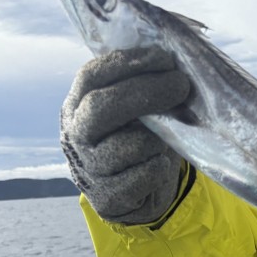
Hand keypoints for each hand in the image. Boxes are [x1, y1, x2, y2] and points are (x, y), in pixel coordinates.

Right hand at [60, 47, 190, 224]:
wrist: (134, 197)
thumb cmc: (137, 143)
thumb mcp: (132, 113)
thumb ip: (138, 90)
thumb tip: (172, 65)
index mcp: (76, 107)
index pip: (91, 77)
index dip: (127, 63)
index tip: (163, 58)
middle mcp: (75, 136)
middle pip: (102, 107)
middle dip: (146, 92)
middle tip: (181, 84)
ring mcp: (88, 169)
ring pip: (129, 145)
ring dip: (157, 138)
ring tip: (165, 139)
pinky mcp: (108, 198)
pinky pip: (145, 175)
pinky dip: (159, 167)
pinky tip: (160, 164)